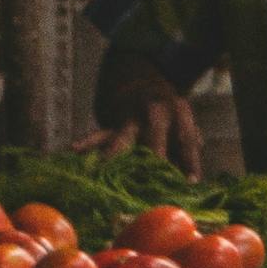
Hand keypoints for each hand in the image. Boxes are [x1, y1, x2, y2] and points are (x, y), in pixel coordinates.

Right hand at [75, 78, 203, 178]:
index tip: (190, 182)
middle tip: (150, 181)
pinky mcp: (113, 125)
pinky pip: (99, 135)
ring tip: (103, 169)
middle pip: (153, 138)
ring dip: (114, 155)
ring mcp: (131, 118)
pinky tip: (74, 149)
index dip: (190, 161)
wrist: (143, 85)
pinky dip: (87, 143)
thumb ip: (188, 151)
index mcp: (178, 113)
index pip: (186, 140)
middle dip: (152, 158)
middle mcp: (154, 113)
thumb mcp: (186, 125)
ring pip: (121, 139)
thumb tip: (191, 182)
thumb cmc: (170, 116)